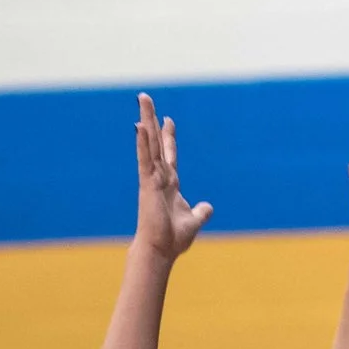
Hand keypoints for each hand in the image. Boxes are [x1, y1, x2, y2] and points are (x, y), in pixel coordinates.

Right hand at [133, 93, 212, 260]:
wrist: (161, 250)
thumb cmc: (173, 239)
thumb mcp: (193, 221)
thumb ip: (200, 212)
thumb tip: (208, 207)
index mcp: (170, 184)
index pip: (169, 154)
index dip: (169, 137)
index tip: (168, 120)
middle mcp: (159, 177)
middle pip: (156, 142)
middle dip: (152, 120)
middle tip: (146, 98)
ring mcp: (152, 178)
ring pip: (149, 143)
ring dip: (146, 120)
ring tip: (143, 99)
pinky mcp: (147, 183)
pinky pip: (144, 158)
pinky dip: (142, 142)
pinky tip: (140, 125)